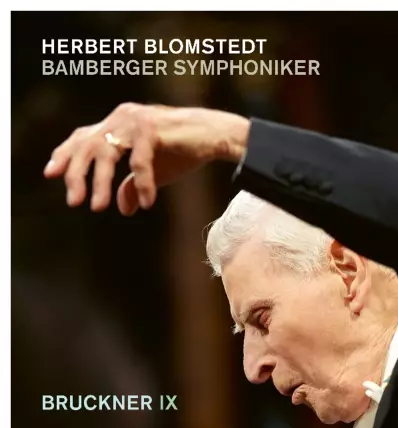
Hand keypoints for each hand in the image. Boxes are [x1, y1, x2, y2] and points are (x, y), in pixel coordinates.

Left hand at [43, 102, 249, 214]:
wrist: (215, 136)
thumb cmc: (185, 151)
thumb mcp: (155, 173)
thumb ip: (133, 186)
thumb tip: (122, 208)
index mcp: (118, 125)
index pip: (83, 138)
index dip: (66, 154)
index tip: (51, 174)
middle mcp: (121, 118)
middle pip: (87, 145)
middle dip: (76, 174)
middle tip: (74, 202)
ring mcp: (135, 120)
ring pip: (107, 152)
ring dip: (100, 182)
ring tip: (97, 207)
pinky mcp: (153, 128)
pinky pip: (139, 162)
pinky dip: (142, 184)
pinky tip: (145, 204)